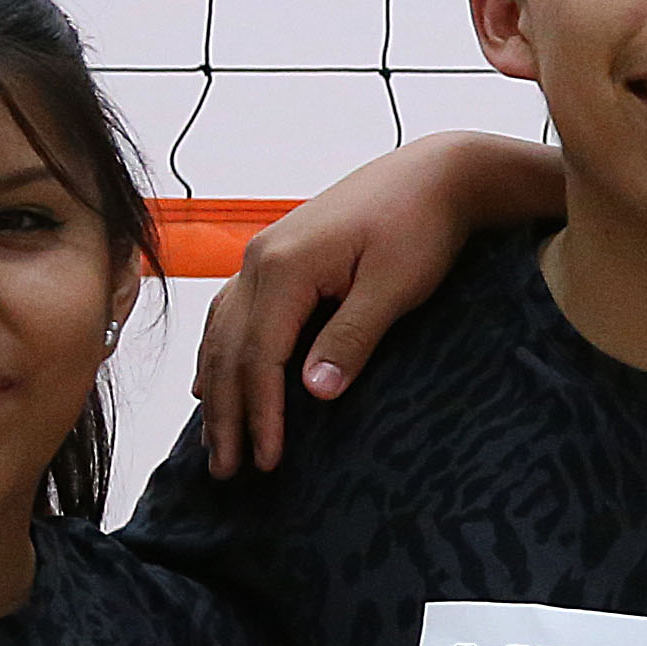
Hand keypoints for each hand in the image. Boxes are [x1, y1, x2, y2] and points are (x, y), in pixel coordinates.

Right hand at [192, 135, 543, 474]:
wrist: (434, 174)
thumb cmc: (421, 226)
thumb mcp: (394, 285)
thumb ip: (353, 337)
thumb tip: (313, 392)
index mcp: (285, 267)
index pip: (260, 357)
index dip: (261, 414)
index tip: (267, 461)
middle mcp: (260, 259)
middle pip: (229, 349)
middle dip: (227, 414)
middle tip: (228, 471)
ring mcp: (263, 254)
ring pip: (222, 332)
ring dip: (217, 389)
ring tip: (216, 440)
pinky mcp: (277, 255)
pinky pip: (232, 313)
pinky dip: (220, 353)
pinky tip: (212, 382)